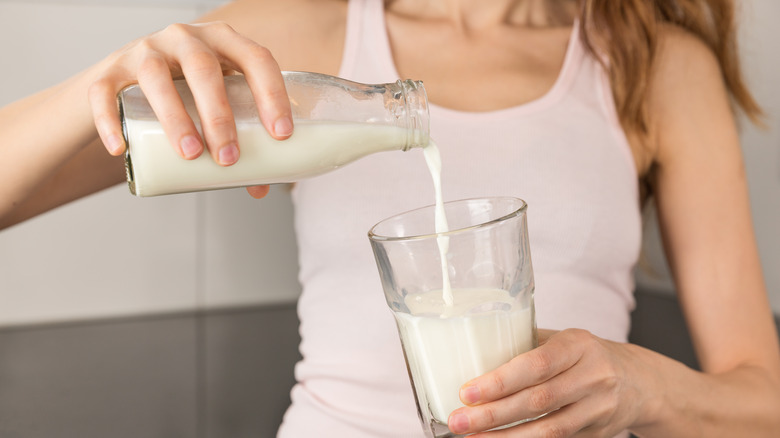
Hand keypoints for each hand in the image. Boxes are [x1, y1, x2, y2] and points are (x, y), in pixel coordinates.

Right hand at [88, 22, 292, 197]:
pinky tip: (121, 149)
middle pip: (204, 68)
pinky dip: (110, 120)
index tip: (281, 134)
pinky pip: (105, 91)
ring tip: (190, 155)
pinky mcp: (110, 69)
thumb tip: (259, 187)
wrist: (129, 80)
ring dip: (175, 117)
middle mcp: (185, 38)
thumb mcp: (217, 107)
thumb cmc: (188, 93)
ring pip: (155, 76)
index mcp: (223, 42)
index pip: (256, 58)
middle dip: (219, 115)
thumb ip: (239, 141)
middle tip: (229, 158)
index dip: (272, 94)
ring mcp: (145, 49)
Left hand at [448, 329, 656, 436]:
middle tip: (459, 420)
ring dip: (506, 437)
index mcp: (578, 345)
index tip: (467, 392)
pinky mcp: (596, 434)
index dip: (500, 380)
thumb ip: (525, 345)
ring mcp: (598, 408)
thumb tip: (472, 354)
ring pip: (548, 429)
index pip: (536, 363)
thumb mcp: (562, 339)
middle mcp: (593, 376)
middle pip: (538, 400)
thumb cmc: (584, 355)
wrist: (638, 382)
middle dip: (493, 414)